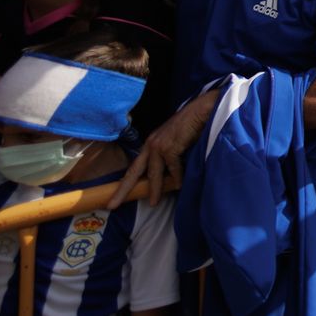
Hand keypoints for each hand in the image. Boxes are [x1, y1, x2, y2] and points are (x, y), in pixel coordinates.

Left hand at [107, 87, 218, 208]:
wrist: (202, 110)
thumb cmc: (192, 124)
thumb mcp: (176, 141)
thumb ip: (170, 156)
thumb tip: (170, 176)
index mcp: (150, 144)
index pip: (135, 166)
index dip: (125, 182)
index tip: (116, 196)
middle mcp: (151, 145)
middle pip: (134, 172)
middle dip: (123, 189)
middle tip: (113, 205)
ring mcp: (159, 146)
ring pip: (154, 173)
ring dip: (154, 189)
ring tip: (154, 203)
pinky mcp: (170, 147)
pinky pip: (173, 169)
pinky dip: (177, 178)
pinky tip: (180, 185)